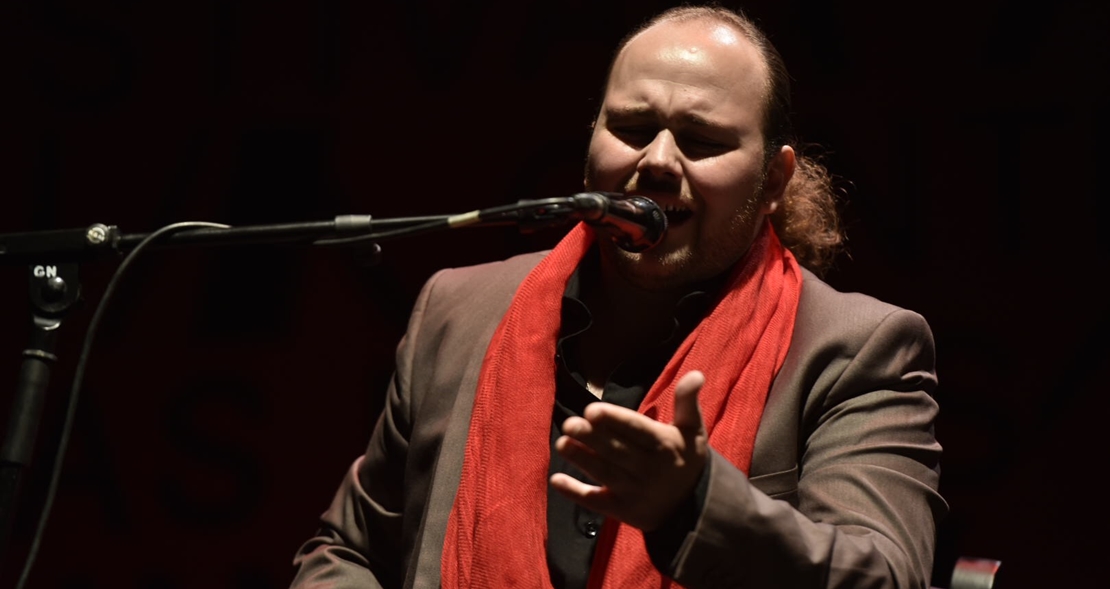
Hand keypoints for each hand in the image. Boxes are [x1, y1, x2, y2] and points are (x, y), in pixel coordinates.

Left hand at [549, 370, 707, 531]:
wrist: (695, 508)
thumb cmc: (688, 459)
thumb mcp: (693, 431)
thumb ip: (687, 402)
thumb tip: (696, 374)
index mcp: (663, 445)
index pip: (636, 430)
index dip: (614, 420)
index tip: (592, 410)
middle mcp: (648, 469)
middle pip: (616, 451)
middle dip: (592, 438)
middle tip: (570, 424)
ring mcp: (634, 491)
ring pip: (604, 474)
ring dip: (581, 459)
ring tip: (561, 443)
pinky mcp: (622, 510)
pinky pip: (596, 502)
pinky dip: (576, 493)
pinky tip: (555, 480)